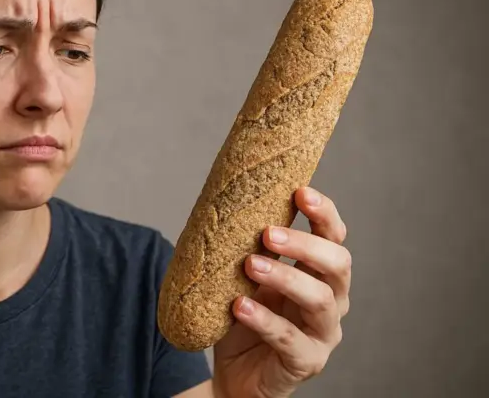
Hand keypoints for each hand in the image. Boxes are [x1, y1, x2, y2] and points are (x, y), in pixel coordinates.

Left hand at [211, 187, 351, 397]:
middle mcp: (331, 300)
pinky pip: (290, 340)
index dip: (324, 214)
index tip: (301, 192)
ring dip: (285, 278)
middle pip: (338, 265)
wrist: (233, 372)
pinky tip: (240, 306)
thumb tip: (228, 201)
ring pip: (319, 300)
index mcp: (319, 273)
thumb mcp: (245, 276)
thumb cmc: (243, 315)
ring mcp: (322, 334)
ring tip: (250, 265)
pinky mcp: (306, 362)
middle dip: (306, 244)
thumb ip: (247, 246)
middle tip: (268, 232)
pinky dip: (265, 320)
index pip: (334, 237)